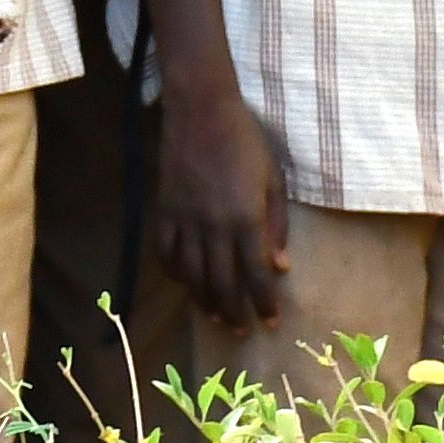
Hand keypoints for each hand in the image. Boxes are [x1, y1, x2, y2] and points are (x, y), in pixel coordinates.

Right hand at [149, 84, 289, 334]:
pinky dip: (174, 272)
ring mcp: (185, 219)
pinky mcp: (164, 210)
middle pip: (222, 283)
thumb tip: (279, 265)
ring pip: (191, 274)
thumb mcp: (273, 180)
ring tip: (214, 317)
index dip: (263, 303)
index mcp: (246, 219)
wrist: (201, 111)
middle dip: (233, 312)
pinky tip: (184, 281)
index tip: (269, 322)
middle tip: (240, 331)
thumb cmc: (245, 141)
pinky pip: (165, 252)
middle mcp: (214, 226)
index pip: (256, 274)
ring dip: (204, 300)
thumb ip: (276, 225)